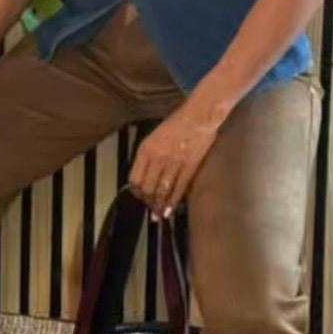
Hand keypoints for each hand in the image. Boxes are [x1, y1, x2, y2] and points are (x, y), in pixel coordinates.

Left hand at [128, 103, 221, 218]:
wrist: (198, 117)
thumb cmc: (175, 125)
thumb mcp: (153, 137)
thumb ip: (147, 156)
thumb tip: (145, 175)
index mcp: (145, 150)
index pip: (135, 178)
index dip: (136, 191)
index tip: (139, 196)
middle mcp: (157, 158)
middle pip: (147, 188)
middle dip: (147, 201)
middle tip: (150, 208)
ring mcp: (173, 164)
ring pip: (162, 191)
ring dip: (159, 206)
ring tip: (158, 216)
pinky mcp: (189, 167)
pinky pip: (178, 189)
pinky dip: (173, 202)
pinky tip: (170, 210)